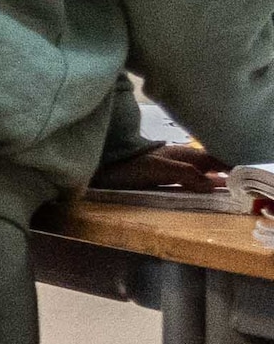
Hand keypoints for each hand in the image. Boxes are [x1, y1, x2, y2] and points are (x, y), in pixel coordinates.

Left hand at [98, 138, 232, 193]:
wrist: (98, 167)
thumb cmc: (128, 167)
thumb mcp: (159, 170)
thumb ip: (187, 175)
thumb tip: (215, 184)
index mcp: (184, 154)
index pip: (216, 158)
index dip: (231, 165)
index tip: (244, 176)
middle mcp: (180, 158)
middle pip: (210, 164)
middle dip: (225, 171)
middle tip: (240, 184)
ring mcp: (171, 166)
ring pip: (200, 171)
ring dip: (213, 178)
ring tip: (228, 188)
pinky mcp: (161, 176)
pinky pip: (188, 178)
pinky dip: (199, 183)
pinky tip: (202, 190)